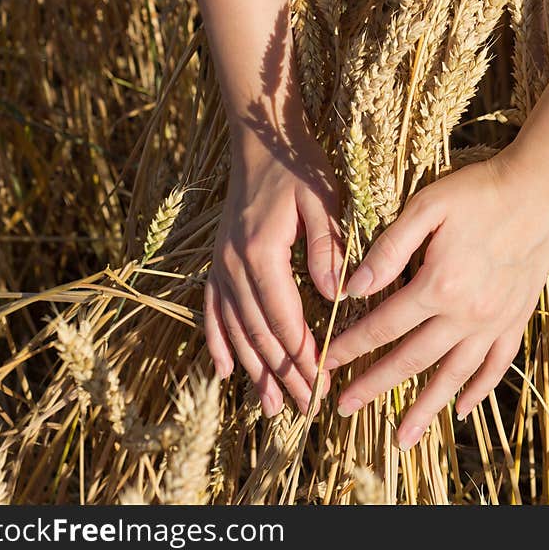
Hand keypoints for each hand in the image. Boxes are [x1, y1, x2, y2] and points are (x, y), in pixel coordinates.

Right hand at [204, 126, 342, 416]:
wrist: (259, 142)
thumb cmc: (299, 169)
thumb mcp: (323, 200)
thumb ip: (327, 247)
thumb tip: (335, 295)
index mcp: (262, 253)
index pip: (284, 319)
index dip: (301, 356)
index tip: (319, 385)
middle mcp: (234, 266)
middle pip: (260, 334)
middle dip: (282, 374)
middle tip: (303, 408)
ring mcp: (221, 266)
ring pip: (236, 331)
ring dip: (254, 370)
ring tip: (268, 407)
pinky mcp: (218, 263)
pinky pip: (213, 311)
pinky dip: (217, 342)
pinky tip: (224, 371)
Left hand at [325, 149, 548, 449]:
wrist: (541, 189)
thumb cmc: (478, 193)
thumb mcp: (426, 208)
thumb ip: (388, 249)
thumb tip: (353, 288)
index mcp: (437, 286)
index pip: (382, 326)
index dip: (351, 346)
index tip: (326, 363)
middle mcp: (466, 314)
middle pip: (411, 360)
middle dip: (374, 385)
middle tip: (345, 408)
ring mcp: (494, 321)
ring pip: (454, 376)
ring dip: (425, 408)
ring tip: (403, 439)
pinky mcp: (516, 319)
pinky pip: (496, 365)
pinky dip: (479, 390)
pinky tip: (463, 409)